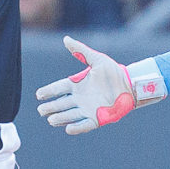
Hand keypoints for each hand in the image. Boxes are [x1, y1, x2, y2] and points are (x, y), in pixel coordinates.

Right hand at [35, 35, 154, 133]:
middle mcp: (80, 98)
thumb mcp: (97, 59)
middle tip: (41, 110)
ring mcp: (87, 109)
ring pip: (70, 115)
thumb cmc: (114, 72)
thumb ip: (81, 51)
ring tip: (51, 120)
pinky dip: (76, 128)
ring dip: (60, 118)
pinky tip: (68, 129)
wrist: (130, 85)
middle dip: (51, 107)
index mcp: (77, 84)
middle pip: (61, 104)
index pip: (59, 88)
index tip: (39, 95)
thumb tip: (65, 39)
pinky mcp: (97, 118)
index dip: (48, 92)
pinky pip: (84, 125)